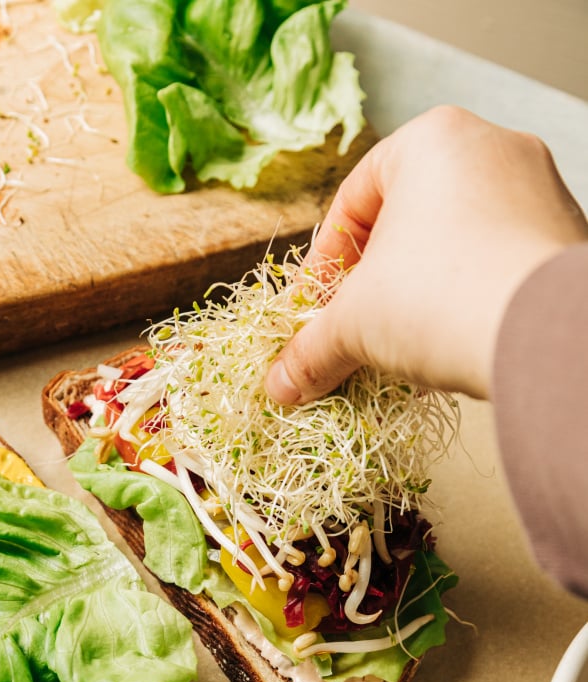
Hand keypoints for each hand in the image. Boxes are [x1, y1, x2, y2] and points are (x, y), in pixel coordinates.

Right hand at [265, 105, 587, 401]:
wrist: (545, 338)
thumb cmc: (438, 299)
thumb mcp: (353, 326)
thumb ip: (311, 350)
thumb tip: (280, 385)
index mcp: (432, 140)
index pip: (353, 201)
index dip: (324, 264)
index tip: (315, 310)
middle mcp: (493, 147)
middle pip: (407, 219)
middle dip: (374, 279)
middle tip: (356, 326)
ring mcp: (540, 188)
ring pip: (456, 240)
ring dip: (420, 290)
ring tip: (405, 342)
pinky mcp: (568, 235)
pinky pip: (500, 261)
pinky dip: (469, 297)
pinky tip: (455, 341)